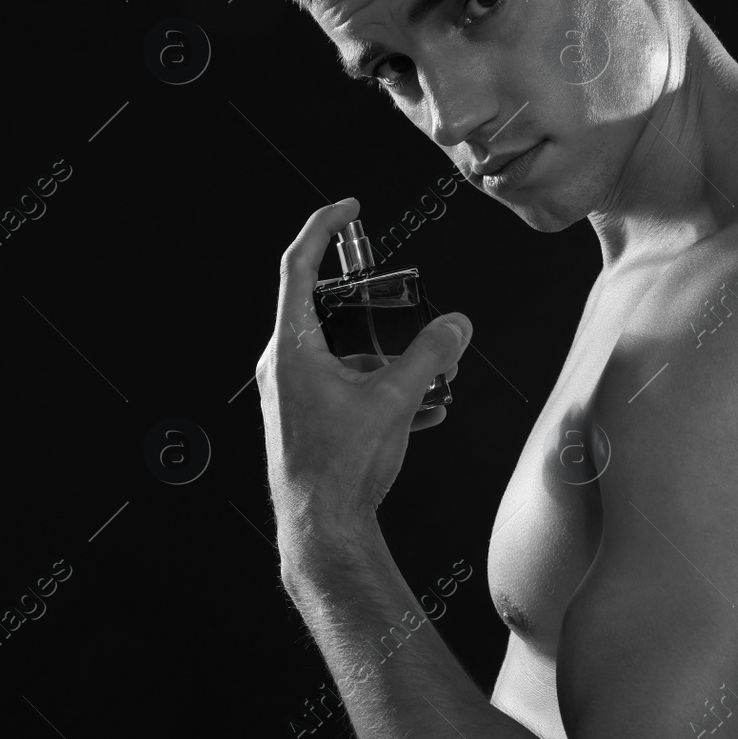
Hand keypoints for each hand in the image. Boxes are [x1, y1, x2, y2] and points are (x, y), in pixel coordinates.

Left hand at [257, 197, 471, 529]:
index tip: (348, 207)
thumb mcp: (395, 400)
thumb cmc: (342, 468)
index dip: (322, 228)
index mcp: (291, 348)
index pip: (298, 266)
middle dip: (372, 308)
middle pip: (325, 310)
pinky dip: (378, 387)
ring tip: (428, 378)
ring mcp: (289, 394)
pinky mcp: (301, 418)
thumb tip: (456, 324)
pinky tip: (422, 408)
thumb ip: (430, 355)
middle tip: (402, 301)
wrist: (322, 531)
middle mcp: (281, 366)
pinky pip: (341, 386)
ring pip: (340, 354)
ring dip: (384, 359)